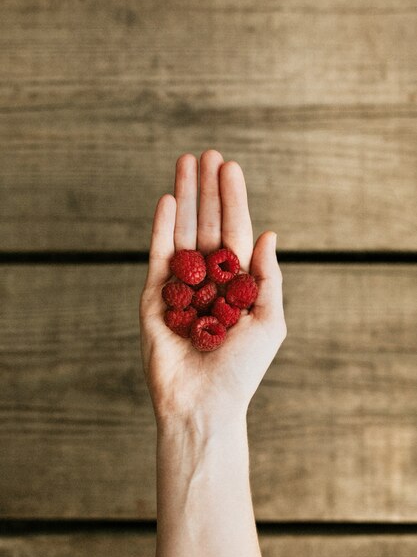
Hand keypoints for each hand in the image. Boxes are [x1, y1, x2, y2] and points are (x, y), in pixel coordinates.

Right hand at [139, 150, 285, 429]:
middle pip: (207, 226)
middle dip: (209, 190)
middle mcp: (208, 282)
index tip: (231, 167)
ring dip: (185, 198)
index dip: (234, 201)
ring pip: (182, 233)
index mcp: (235, 287)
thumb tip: (268, 232)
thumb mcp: (268, 320)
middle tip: (209, 154)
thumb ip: (266, 277)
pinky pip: (159, 256)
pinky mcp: (154, 298)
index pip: (235, 234)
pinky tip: (168, 200)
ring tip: (186, 163)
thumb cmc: (241, 368)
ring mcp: (179, 288)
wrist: (203, 403)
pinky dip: (162, 228)